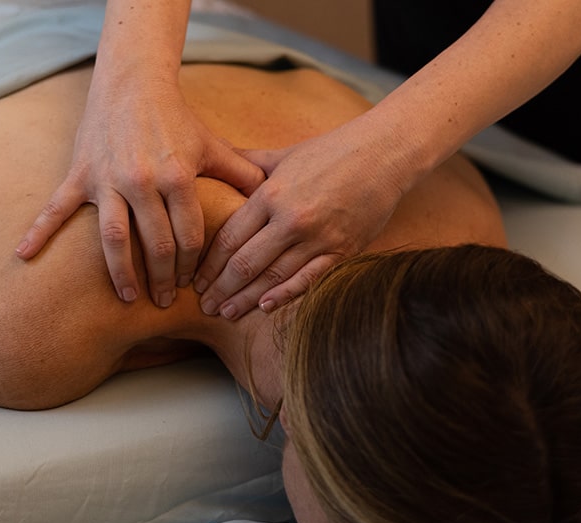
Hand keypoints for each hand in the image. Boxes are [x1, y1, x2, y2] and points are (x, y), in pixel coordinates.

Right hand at [16, 76, 262, 307]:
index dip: (192, 266)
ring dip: (121, 274)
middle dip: (163, 279)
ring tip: (129, 299)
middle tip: (164, 302)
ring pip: (113, 239)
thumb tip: (272, 199)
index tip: (192, 285)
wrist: (132, 83)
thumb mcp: (213, 146)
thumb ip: (243, 174)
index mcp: (177, 176)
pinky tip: (22, 257)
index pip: (188, 236)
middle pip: (155, 245)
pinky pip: (56, 209)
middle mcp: (142, 181)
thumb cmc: (176, 119)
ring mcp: (107, 180)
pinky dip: (38, 232)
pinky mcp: (80, 175)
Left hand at [194, 120, 408, 319]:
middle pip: (245, 263)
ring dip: (245, 298)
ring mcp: (318, 237)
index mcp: (271, 194)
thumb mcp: (282, 155)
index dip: (209, 263)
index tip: (196, 279)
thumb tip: (212, 156)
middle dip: (221, 288)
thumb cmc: (331, 151)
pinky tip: (264, 308)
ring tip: (226, 312)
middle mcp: (291, 219)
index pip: (230, 238)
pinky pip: (309, 279)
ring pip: (273, 277)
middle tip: (205, 304)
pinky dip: (285, 296)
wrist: (385, 154)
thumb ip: (246, 163)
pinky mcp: (343, 250)